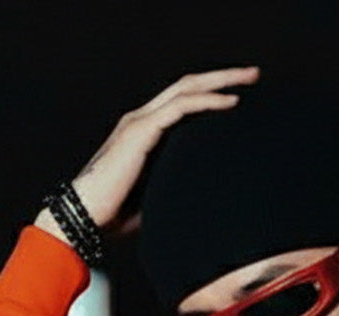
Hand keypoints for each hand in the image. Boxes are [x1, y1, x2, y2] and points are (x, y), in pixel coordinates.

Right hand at [35, 66, 258, 241]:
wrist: (85, 217)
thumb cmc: (115, 215)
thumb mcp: (155, 197)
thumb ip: (174, 188)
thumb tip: (202, 202)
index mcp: (144, 133)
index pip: (181, 103)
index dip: (210, 95)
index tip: (241, 97)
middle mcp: (141, 120)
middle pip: (187, 86)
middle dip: (222, 77)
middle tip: (253, 75)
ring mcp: (140, 122)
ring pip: (186, 88)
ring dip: (221, 82)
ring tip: (250, 79)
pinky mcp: (140, 131)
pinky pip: (180, 107)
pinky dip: (207, 103)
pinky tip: (230, 103)